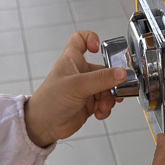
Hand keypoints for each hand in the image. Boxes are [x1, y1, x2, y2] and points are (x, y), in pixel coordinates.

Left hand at [24, 30, 125, 146]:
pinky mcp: (89, 103)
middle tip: (115, 89)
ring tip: (103, 106)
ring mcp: (85, 89)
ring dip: (109, 98)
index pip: (81, 40)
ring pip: (107, 88)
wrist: (43, 126)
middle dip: (111, 81)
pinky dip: (105, 108)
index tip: (99, 47)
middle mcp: (80, 73)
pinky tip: (100, 112)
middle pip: (104, 70)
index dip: (91, 39)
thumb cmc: (49, 101)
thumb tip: (121, 73)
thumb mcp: (77, 85)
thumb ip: (101, 79)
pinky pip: (105, 102)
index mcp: (72, 60)